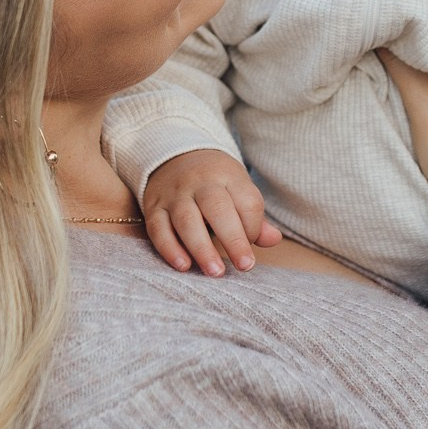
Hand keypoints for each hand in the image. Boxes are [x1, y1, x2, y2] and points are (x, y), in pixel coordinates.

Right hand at [140, 148, 280, 276]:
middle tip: (244, 266)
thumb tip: (273, 239)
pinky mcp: (154, 206)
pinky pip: (159, 228)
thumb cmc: (215, 182)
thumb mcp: (237, 188)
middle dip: (233, 239)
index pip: (246, 201)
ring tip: (215, 272)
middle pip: (217, 208)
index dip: (253, 227)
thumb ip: (254, 216)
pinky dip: (170, 248)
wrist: (173, 156)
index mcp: (227, 175)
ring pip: (186, 220)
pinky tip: (184, 266)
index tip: (251, 247)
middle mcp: (200, 182)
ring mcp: (174, 194)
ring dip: (201, 248)